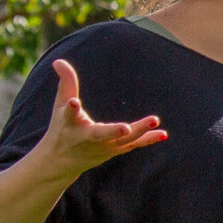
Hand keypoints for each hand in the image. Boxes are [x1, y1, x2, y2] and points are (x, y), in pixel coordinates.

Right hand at [0, 57, 167, 222]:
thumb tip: (58, 61)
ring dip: (139, 131)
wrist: (61, 161)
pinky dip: (148, 139)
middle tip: (124, 128)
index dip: (71, 108)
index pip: (69, 114)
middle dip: (113, 132)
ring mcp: (104, 147)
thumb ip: (66, 83)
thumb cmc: (62, 127)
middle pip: (101, 134)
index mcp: (70, 124)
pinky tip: (163, 133)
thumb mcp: (60, 105)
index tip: (73, 102)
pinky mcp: (116, 149)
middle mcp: (88, 138)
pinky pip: (134, 144)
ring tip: (155, 120)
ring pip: (123, 140)